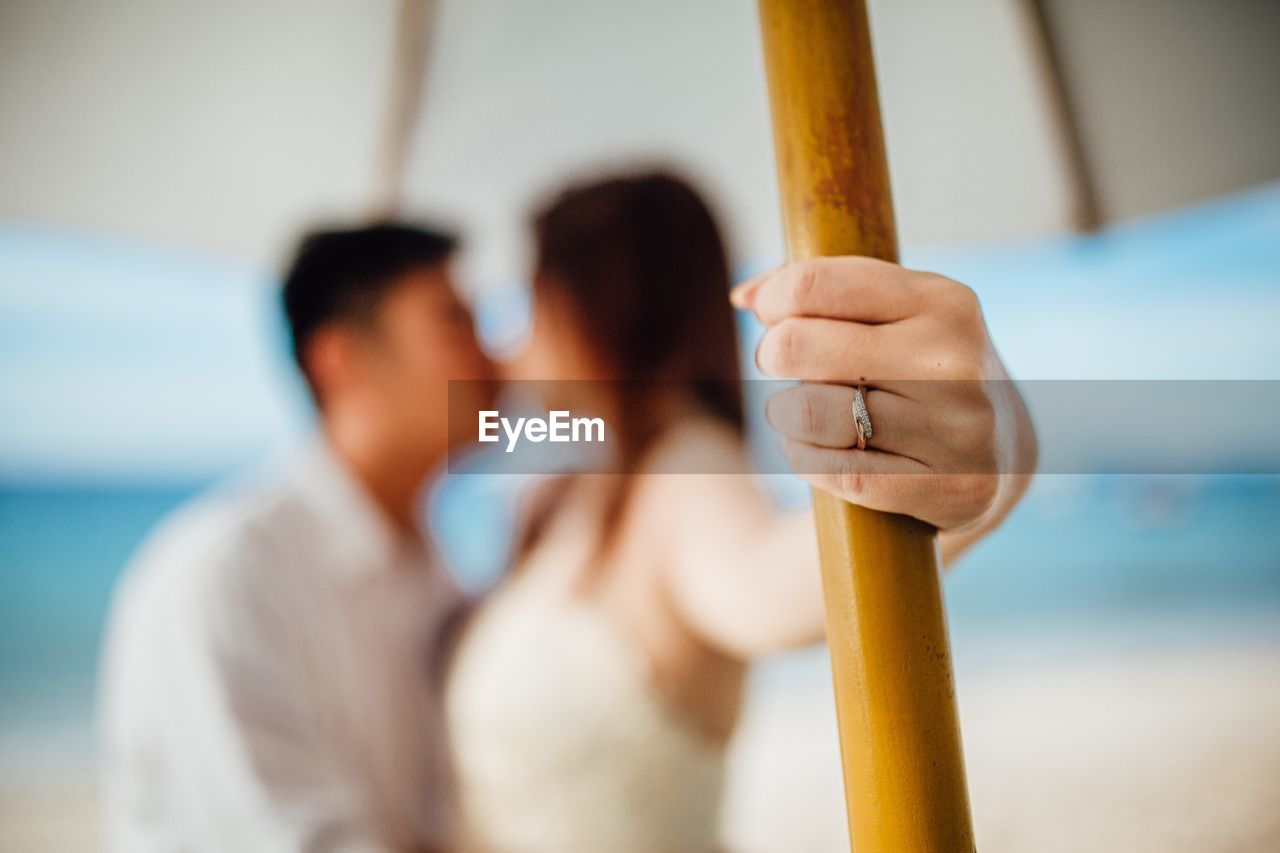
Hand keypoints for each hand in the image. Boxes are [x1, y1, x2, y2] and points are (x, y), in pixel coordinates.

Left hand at [732, 257, 1035, 544]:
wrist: (1000, 452)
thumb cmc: (917, 368)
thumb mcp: (890, 313)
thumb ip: (817, 290)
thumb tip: (744, 296)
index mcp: (942, 300)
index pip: (813, 285)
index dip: (774, 302)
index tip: (773, 318)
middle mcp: (954, 361)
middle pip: (797, 346)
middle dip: (772, 356)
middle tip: (783, 368)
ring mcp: (958, 428)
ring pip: (809, 413)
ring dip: (786, 416)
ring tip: (802, 415)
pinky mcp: (951, 489)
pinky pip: (837, 473)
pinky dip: (809, 461)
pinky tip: (819, 452)